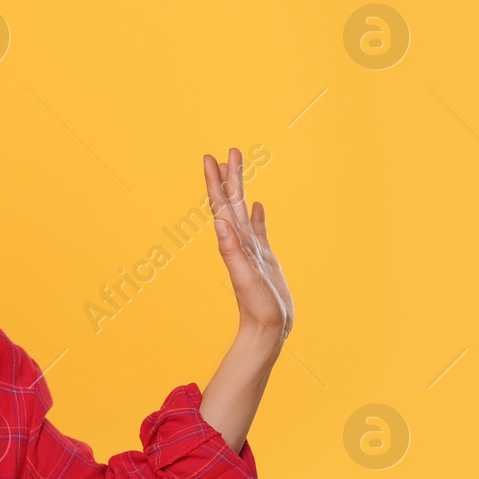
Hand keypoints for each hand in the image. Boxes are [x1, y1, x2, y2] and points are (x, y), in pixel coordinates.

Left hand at [203, 147, 292, 346]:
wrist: (267, 329)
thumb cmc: (257, 306)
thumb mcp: (244, 276)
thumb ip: (231, 250)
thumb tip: (220, 222)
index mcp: (232, 242)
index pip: (221, 204)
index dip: (215, 181)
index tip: (211, 157)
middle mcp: (239, 241)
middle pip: (232, 200)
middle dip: (229, 175)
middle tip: (229, 149)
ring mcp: (252, 248)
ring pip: (244, 209)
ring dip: (240, 188)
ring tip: (238, 166)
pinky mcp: (264, 257)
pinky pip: (259, 229)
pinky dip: (258, 214)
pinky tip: (259, 204)